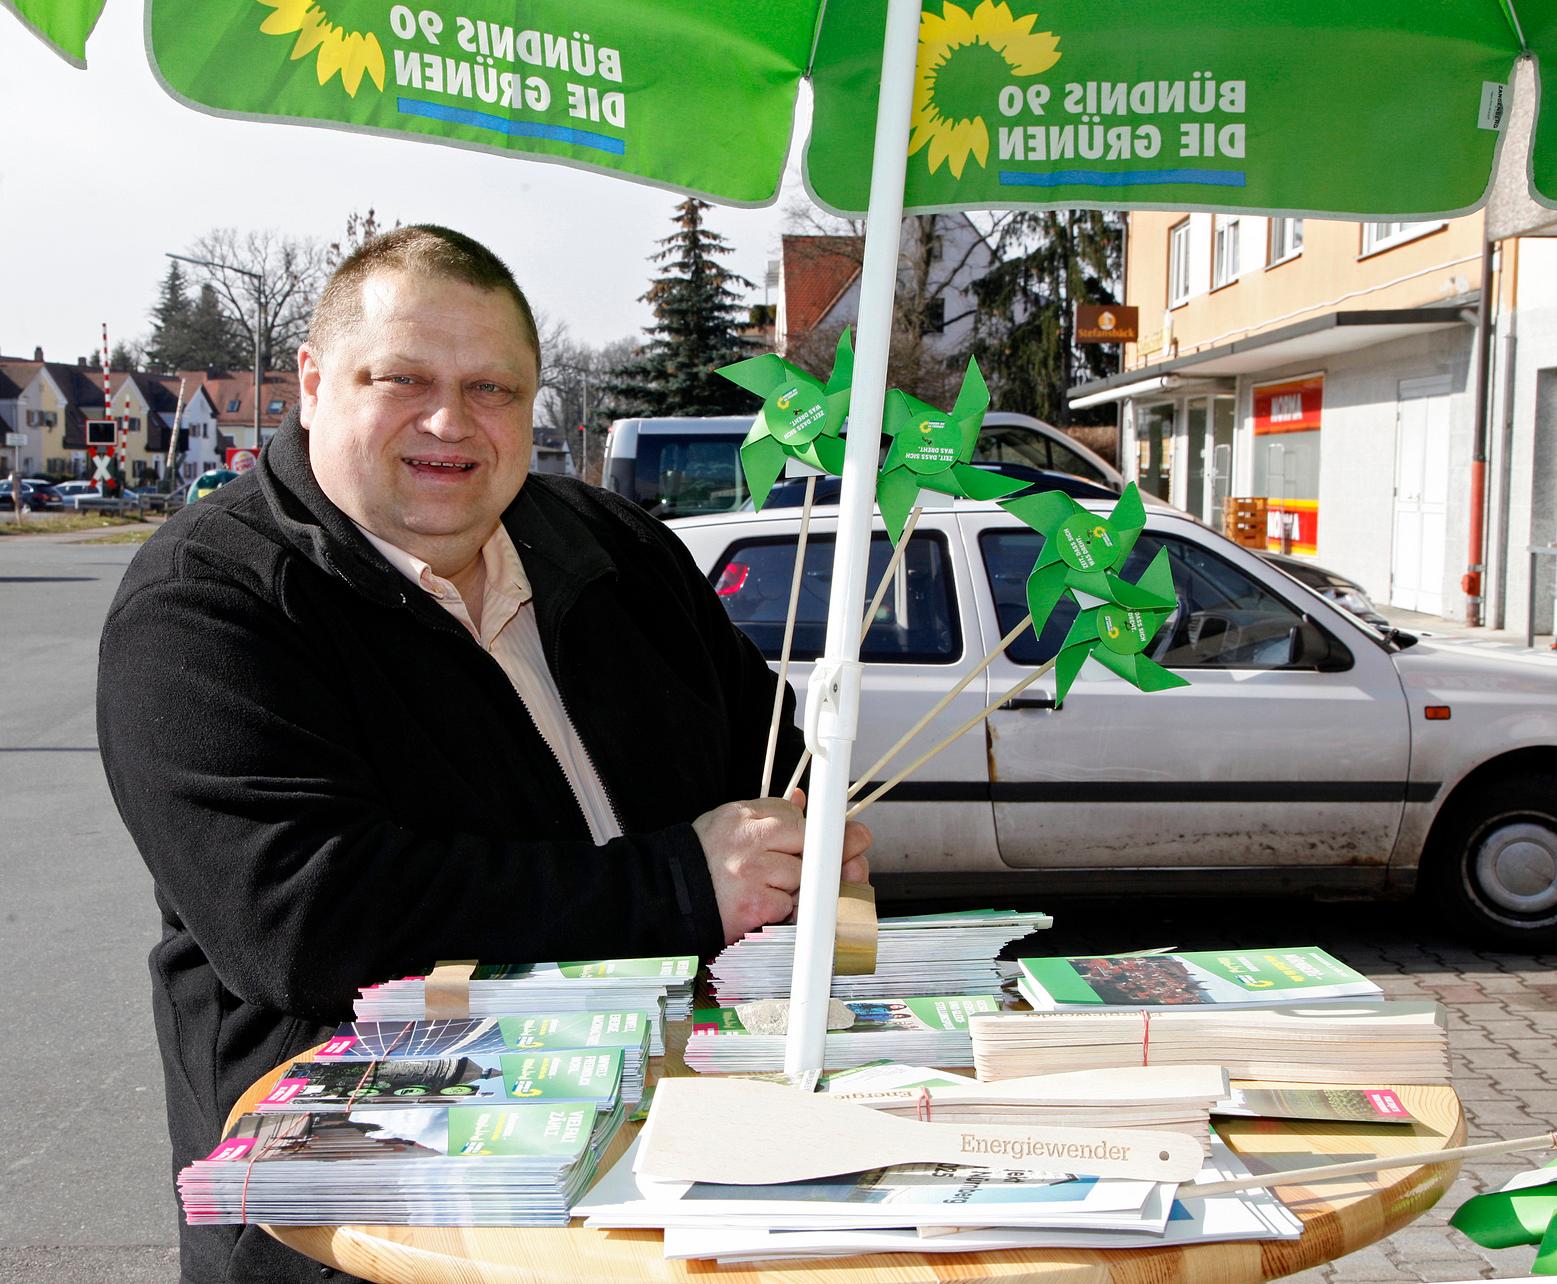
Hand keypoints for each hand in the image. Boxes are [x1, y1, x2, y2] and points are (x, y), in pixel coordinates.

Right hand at [693, 791, 872, 945]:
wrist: (666, 898)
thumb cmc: (700, 863)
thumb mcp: (727, 825)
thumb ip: (767, 814)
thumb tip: (802, 800)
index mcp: (741, 815)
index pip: (793, 813)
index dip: (801, 830)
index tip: (805, 841)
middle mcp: (747, 839)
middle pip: (807, 840)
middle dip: (810, 855)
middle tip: (803, 864)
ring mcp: (752, 872)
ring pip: (801, 874)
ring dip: (792, 886)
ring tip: (766, 887)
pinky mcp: (755, 904)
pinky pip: (789, 904)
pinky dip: (780, 909)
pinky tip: (760, 905)